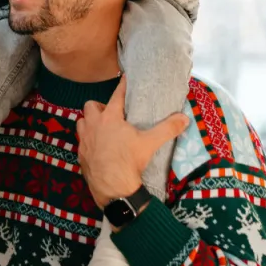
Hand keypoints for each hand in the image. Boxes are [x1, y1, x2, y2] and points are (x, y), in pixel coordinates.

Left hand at [76, 76, 189, 207]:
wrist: (113, 187)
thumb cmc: (129, 161)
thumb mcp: (150, 143)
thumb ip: (167, 129)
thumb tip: (185, 118)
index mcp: (110, 118)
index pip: (116, 96)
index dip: (121, 87)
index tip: (124, 79)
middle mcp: (93, 125)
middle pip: (91, 106)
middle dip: (99, 107)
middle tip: (111, 115)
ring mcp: (84, 139)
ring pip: (82, 122)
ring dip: (90, 123)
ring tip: (102, 129)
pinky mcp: (80, 154)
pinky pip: (81, 142)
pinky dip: (88, 141)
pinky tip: (97, 148)